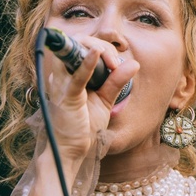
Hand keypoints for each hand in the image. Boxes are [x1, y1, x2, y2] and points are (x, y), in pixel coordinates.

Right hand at [40, 35, 138, 160]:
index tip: (117, 64)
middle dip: (101, 46)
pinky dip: (87, 63)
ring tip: (111, 61)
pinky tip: (97, 53)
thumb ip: (116, 81)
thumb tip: (134, 63)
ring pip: (75, 51)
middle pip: (78, 43)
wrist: (72, 151)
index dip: (103, 48)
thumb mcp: (105, 100)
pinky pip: (77, 76)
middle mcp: (62, 75)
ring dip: (97, 49)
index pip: (82, 46)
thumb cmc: (84, 127)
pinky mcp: (68, 97)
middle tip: (116, 64)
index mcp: (68, 74)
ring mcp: (62, 85)